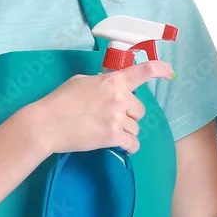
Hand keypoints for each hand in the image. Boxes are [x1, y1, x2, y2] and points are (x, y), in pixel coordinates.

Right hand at [28, 60, 174, 155]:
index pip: (143, 71)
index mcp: (113, 80)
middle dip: (129, 115)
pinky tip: (119, 145)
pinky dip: (128, 146)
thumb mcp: (82, 81)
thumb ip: (102, 82)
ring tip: (106, 131)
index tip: (169, 72)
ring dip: (125, 131)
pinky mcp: (114, 136)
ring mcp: (118, 117)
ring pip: (136, 127)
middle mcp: (120, 97)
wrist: (47, 124)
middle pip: (140, 110)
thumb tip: (111, 86)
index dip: (160, 70)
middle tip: (110, 118)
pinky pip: (133, 143)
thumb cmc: (60, 101)